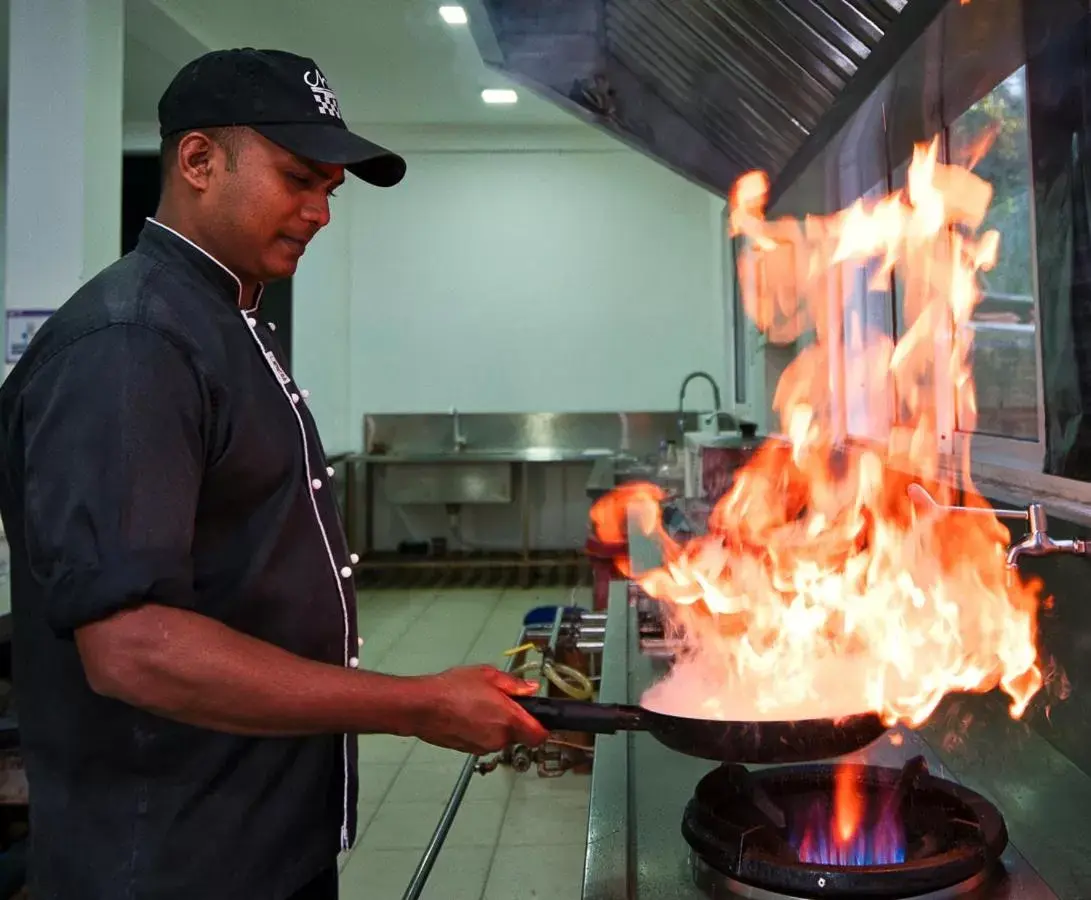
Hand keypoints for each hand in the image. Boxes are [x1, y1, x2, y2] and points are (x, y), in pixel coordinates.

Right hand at [416, 665, 549, 753]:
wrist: (422, 707)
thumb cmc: (454, 687)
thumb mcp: (488, 675)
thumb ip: (514, 685)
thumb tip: (532, 689)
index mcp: (509, 719)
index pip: (539, 736)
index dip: (541, 727)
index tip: (536, 717)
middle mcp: (499, 738)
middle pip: (518, 736)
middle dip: (513, 722)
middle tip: (498, 702)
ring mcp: (483, 747)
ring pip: (499, 739)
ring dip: (495, 726)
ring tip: (478, 706)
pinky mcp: (468, 751)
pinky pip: (483, 742)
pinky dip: (481, 731)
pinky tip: (466, 716)